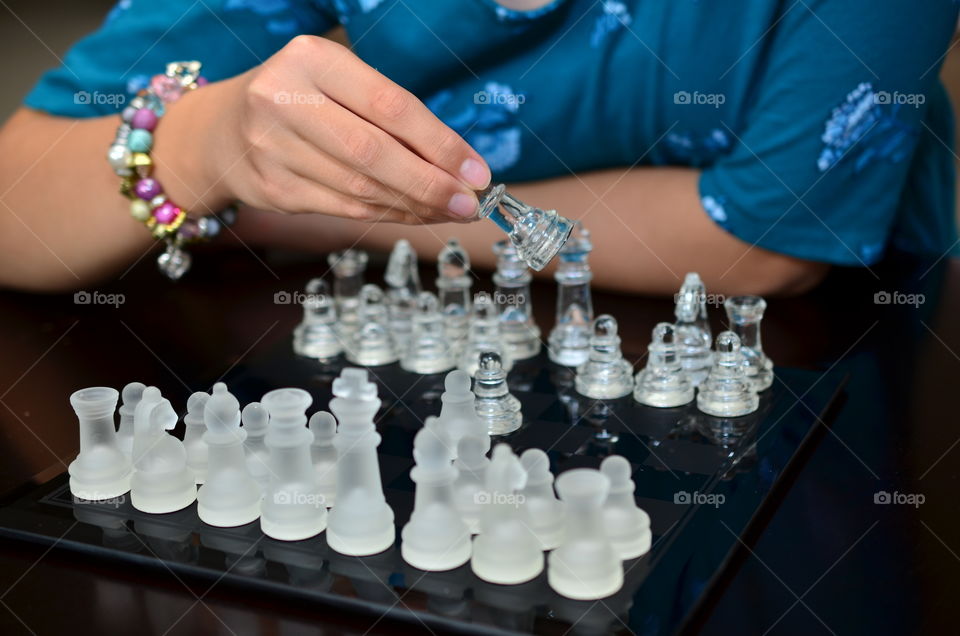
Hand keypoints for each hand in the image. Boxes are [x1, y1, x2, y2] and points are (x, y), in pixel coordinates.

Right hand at [205, 36, 489, 223]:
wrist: (221, 131)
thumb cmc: (301, 100)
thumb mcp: (338, 81)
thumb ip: (391, 114)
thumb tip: (459, 165)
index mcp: (311, 59)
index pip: (390, 105)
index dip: (440, 143)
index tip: (476, 172)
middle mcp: (283, 99)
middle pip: (373, 153)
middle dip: (430, 184)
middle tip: (469, 203)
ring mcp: (271, 148)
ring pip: (360, 188)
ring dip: (415, 205)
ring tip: (450, 210)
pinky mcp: (271, 189)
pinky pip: (344, 209)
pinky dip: (387, 215)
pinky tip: (415, 214)